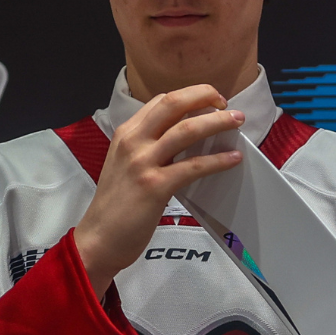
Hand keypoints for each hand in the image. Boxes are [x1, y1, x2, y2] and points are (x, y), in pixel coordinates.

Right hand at [74, 85, 242, 297]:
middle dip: (204, 95)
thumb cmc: (114, 206)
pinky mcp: (155, 186)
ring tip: (237, 121)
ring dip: (217, 122)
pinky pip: (194, 166)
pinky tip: (232, 159)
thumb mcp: (124, 165)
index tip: (208, 100)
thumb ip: (148, 148)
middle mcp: (133, 142)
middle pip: (173, 104)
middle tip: (225, 102)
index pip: (160, 101)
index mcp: (126, 134)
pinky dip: (218, 160)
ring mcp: (143, 163)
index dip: (188, 95)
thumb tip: (182, 140)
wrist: (98, 238)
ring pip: (187, 130)